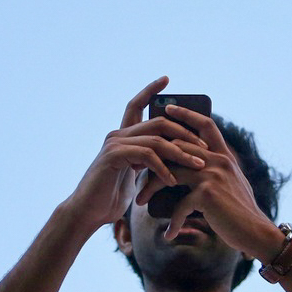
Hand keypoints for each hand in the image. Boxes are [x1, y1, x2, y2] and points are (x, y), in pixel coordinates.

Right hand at [63, 76, 206, 229]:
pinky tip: (173, 180)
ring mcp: (114, 143)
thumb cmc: (110, 197)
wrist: (87, 213)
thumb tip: (172, 155)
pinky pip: (147, 155)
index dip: (151, 90)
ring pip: (156, 139)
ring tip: (198, 165)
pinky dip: (164, 168)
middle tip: (204, 147)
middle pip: (158, 121)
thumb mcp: (134, 175)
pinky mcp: (113, 156)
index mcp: (123, 136)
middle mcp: (118, 134)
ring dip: (181, 153)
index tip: (166, 79)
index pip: (137, 105)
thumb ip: (147, 161)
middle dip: (185, 132)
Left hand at [135, 104, 278, 257]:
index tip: (168, 108)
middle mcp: (219, 160)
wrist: (257, 233)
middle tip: (136, 169)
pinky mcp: (206, 194)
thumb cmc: (241, 214)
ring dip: (151, 188)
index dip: (186, 114)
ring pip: (170, 173)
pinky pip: (179, 204)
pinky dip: (173, 222)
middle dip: (154, 158)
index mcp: (224, 156)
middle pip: (178, 147)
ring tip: (139, 201)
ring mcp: (212, 175)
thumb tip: (190, 171)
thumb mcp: (231, 186)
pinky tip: (169, 234)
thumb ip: (214, 173)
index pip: (205, 125)